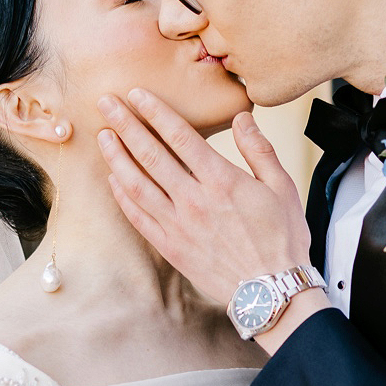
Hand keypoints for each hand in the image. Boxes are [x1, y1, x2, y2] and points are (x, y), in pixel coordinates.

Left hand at [97, 89, 314, 313]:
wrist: (272, 290)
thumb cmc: (282, 239)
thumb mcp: (282, 187)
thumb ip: (259, 149)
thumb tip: (242, 118)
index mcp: (222, 181)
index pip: (180, 137)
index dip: (155, 112)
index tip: (136, 95)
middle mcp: (195, 201)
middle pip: (150, 155)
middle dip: (125, 125)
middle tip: (105, 104)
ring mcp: (179, 226)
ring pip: (137, 184)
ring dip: (116, 157)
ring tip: (103, 137)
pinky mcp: (171, 248)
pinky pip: (139, 218)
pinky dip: (123, 196)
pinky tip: (114, 180)